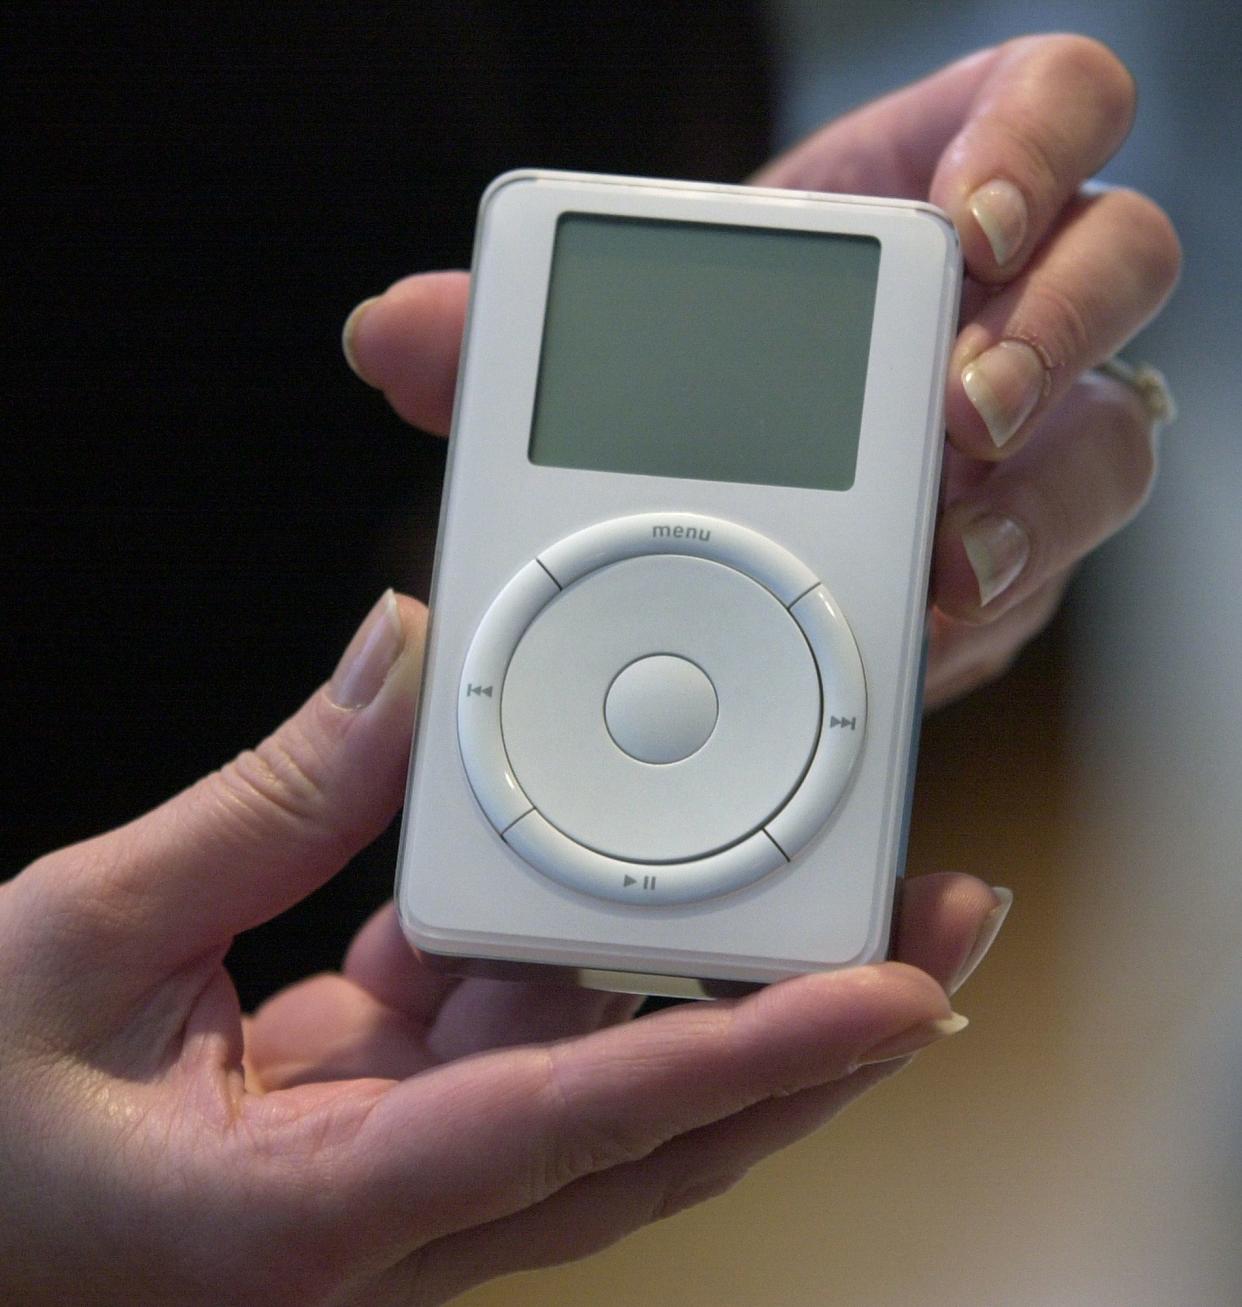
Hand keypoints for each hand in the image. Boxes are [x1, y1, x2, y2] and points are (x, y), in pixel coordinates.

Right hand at [0, 591, 1004, 1305]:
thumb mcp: (84, 940)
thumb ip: (260, 804)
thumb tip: (395, 667)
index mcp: (319, 1210)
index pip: (583, 1124)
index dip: (751, 1058)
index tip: (890, 995)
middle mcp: (393, 1208)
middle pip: (655, 1128)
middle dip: (808, 1040)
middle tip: (928, 936)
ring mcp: (399, 1170)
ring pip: (606, 1082)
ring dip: (711, 991)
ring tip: (818, 893)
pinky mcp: (383, 1123)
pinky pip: (518, 1038)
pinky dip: (574, 957)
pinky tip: (613, 887)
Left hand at [344, 34, 1179, 710]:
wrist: (745, 521)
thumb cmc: (688, 403)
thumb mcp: (603, 364)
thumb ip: (502, 348)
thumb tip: (385, 336)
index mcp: (909, 208)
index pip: (1045, 105)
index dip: (1037, 140)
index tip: (966, 222)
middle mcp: (995, 317)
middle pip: (1120, 268)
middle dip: (1052, 335)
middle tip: (957, 410)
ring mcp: (1024, 445)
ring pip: (1112, 441)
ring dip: (1039, 501)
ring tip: (947, 565)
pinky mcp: (1013, 562)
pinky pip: (1044, 580)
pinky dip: (980, 609)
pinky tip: (911, 635)